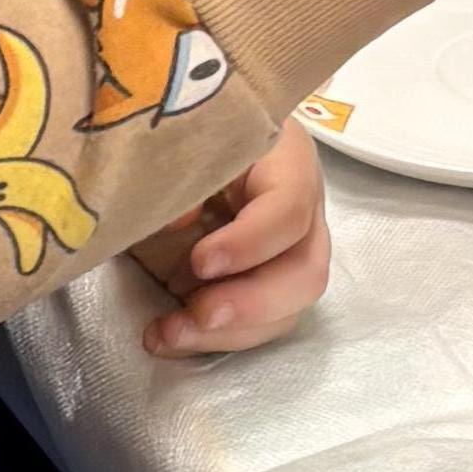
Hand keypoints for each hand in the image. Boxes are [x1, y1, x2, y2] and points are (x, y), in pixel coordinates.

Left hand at [137, 126, 327, 356]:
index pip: (291, 209)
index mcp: (287, 161)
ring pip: (285, 310)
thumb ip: (179, 172)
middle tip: (197, 314)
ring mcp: (286, 253)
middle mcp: (301, 212)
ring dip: (227, 333)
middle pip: (305, 272)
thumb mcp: (180, 139)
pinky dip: (213, 339)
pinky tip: (167, 334)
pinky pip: (256, 325)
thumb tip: (179, 222)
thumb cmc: (186, 132)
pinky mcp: (262, 284)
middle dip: (251, 304)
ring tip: (167, 333)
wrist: (177, 146)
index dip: (252, 243)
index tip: (201, 262)